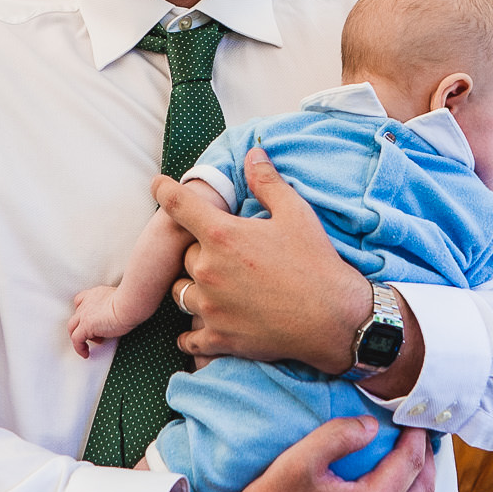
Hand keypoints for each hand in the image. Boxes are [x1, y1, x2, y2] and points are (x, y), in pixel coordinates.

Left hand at [68, 284, 130, 358]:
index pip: (81, 302)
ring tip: (87, 346)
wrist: (128, 305)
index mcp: (95, 295)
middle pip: (76, 317)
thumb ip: (115, 306)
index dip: (83, 312)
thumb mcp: (120, 301)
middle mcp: (87, 303)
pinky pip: (76, 340)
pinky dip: (79, 348)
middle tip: (95, 335)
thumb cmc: (130, 303)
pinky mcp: (85, 326)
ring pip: (72, 328)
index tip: (89, 319)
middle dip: (82, 327)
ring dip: (78, 338)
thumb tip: (119, 315)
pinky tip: (86, 354)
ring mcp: (84, 315)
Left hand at [166, 148, 369, 374]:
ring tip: (220, 291)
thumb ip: (268, 182)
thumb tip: (253, 153)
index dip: (164, 190)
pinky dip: (193, 333)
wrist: (335, 319)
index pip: (178, 205)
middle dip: (200, 253)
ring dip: (196, 289)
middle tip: (228, 258)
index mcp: (222, 236)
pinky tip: (203, 329)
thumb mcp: (296, 214)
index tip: (157, 185)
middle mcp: (208, 270)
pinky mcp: (218, 338)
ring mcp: (210, 307)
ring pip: (182, 293)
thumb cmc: (316, 263)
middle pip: (185, 255)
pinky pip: (189, 336)